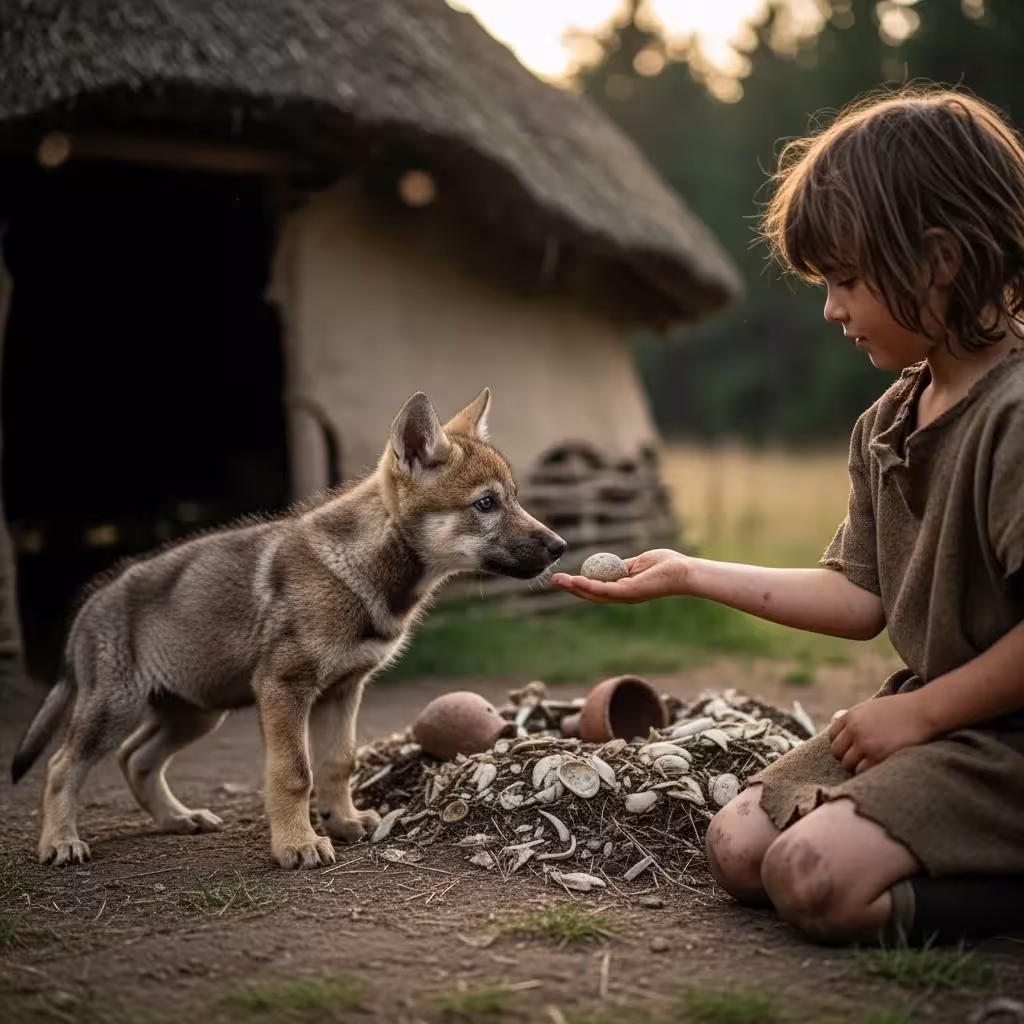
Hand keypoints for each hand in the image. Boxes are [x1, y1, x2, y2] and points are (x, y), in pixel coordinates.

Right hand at [549, 548, 689, 603]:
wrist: (683, 570)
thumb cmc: (666, 565)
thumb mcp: (638, 562)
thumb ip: (622, 565)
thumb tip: (609, 563)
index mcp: (623, 588)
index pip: (597, 588)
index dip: (579, 585)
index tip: (564, 578)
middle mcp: (622, 595)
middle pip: (591, 594)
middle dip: (571, 588)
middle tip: (552, 581)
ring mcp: (624, 595)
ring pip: (594, 594)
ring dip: (574, 588)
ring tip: (557, 581)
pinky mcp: (628, 592)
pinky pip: (604, 590)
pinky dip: (588, 586)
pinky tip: (575, 581)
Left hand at [828, 692, 936, 773]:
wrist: (924, 712)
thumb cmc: (901, 711)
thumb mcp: (872, 708)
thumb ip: (854, 718)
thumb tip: (833, 720)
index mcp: (851, 716)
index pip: (833, 737)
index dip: (842, 745)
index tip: (852, 749)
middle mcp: (854, 729)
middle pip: (837, 752)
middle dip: (847, 757)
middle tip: (862, 759)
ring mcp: (864, 743)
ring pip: (848, 764)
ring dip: (857, 766)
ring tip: (872, 763)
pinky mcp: (877, 756)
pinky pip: (862, 771)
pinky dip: (868, 771)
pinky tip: (879, 767)